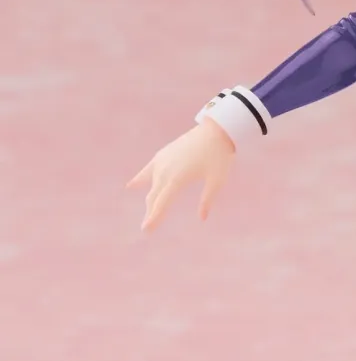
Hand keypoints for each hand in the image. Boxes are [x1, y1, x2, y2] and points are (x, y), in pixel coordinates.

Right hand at [126, 117, 235, 232]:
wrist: (216, 130)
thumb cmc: (219, 156)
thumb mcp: (217, 181)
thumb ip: (207, 200)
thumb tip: (202, 218)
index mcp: (177, 179)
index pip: (161, 204)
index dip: (154, 218)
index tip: (146, 230)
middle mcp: (165, 171)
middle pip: (153, 197)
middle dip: (151, 212)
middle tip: (148, 228)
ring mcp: (162, 161)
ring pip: (150, 185)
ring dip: (150, 198)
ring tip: (149, 211)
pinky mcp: (163, 154)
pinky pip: (148, 170)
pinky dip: (140, 179)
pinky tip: (130, 186)